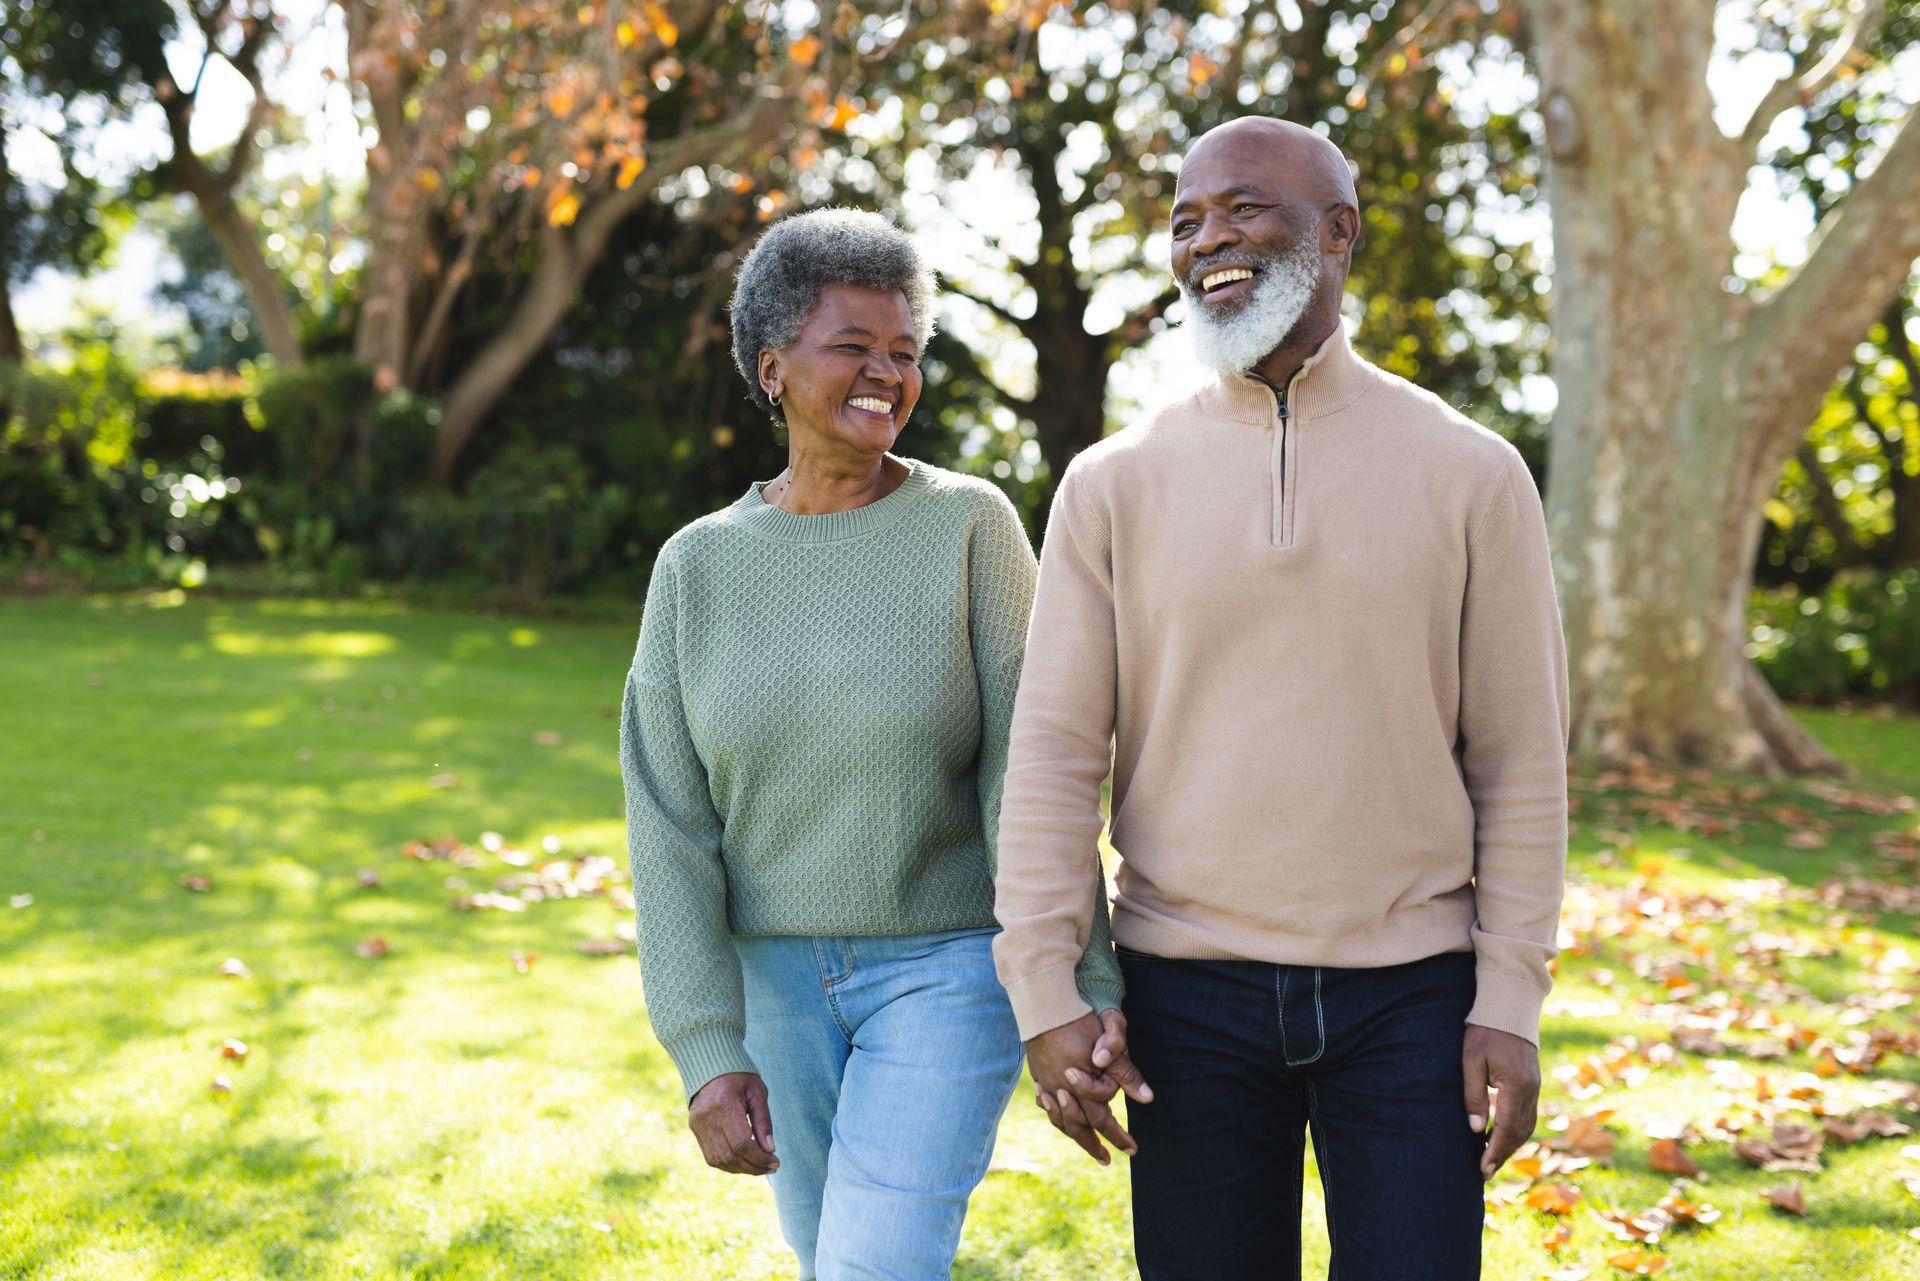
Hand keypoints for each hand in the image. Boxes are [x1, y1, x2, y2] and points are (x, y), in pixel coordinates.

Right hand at [688, 1072, 778, 1175]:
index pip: (742, 1144)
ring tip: (759, 1167)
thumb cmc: (739, 1077)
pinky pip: (711, 1157)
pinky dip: (729, 1164)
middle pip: (730, 1156)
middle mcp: (708, 1118)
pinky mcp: (695, 1130)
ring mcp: (698, 1126)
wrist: (711, 1066)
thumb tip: (770, 1150)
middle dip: (753, 1167)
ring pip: (719, 1160)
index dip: (759, 1158)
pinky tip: (743, 1162)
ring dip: (741, 1169)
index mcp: (724, 1105)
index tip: (775, 1162)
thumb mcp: (757, 1093)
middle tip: (771, 1167)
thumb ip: (763, 1122)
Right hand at [1026, 1008, 1152, 1164]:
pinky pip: (1046, 1105)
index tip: (1132, 1150)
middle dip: (1094, 1146)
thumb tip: (1147, 1098)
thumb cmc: (1080, 1018)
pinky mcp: (1038, 1074)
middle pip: (1079, 1126)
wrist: (1042, 1001)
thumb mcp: (1111, 1040)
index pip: (1103, 1118)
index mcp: (1083, 1084)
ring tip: (1087, 1145)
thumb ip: (1126, 1071)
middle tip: (1107, 1161)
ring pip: (1060, 1118)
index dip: (1118, 1136)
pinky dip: (1055, 1115)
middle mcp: (1063, 1089)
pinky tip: (1061, 1118)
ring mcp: (1047, 1082)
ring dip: (1075, 1135)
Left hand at [1462, 1023, 1539, 1179]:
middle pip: (1520, 1132)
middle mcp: (1531, 1090)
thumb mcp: (1471, 1060)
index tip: (1483, 1168)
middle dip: (1503, 1154)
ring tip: (1492, 1161)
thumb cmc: (1484, 1032)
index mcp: (1516, 1085)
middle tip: (1484, 1173)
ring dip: (1511, 1146)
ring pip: (1527, 1127)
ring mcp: (1535, 1088)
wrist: (1508, 1009)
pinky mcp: (1532, 1085)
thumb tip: (1476, 1129)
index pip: (1507, 1127)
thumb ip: (1474, 1094)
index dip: (1495, 1150)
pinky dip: (1516, 1132)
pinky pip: (1528, 1116)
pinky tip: (1502, 1139)